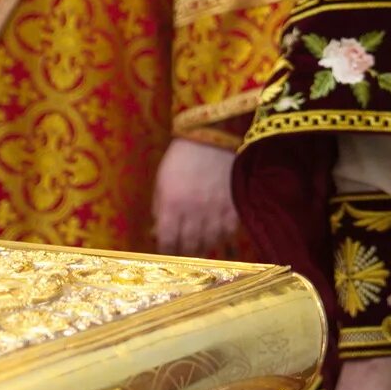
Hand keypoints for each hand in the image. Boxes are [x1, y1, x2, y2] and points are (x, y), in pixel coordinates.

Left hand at [153, 138, 240, 255]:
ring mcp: (215, 210)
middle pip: (189, 245)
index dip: (166, 250)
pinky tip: (217, 235)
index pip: (167, 240)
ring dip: (203, 247)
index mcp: (171, 205)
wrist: (210, 137)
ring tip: (199, 245)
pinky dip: (222, 238)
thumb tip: (157, 232)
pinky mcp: (233, 205)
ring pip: (209, 242)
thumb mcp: (161, 182)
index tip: (167, 251)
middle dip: (184, 252)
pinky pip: (228, 232)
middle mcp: (194, 211)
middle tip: (183, 251)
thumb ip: (159, 209)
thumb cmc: (180, 159)